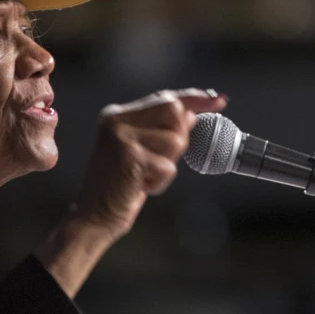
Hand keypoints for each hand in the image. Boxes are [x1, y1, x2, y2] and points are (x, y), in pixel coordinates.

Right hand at [36, 89, 225, 295]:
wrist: (94, 214)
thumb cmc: (120, 185)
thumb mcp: (143, 152)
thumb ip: (163, 130)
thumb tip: (192, 113)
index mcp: (118, 115)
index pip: (165, 98)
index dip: (195, 98)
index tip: (219, 99)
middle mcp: (117, 120)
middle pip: (174, 112)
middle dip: (178, 138)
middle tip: (158, 160)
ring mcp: (122, 137)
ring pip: (175, 140)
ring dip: (167, 164)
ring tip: (145, 175)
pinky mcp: (130, 157)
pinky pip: (168, 166)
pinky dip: (161, 182)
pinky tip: (141, 187)